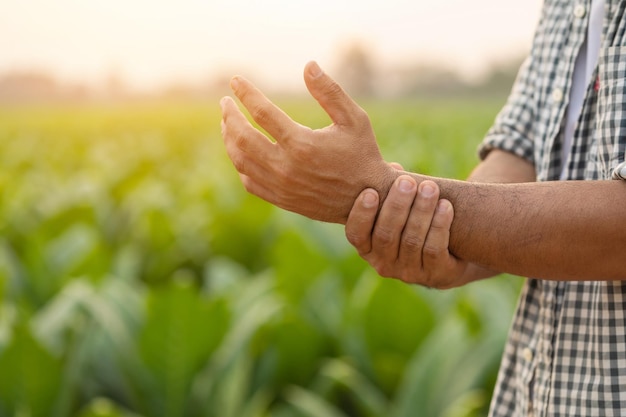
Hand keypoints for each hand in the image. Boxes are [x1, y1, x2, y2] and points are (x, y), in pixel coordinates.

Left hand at [220, 61, 396, 223]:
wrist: (369, 199)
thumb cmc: (362, 154)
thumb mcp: (354, 119)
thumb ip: (330, 91)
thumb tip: (308, 65)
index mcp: (302, 144)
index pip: (262, 112)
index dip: (246, 93)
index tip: (235, 81)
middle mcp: (286, 167)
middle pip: (242, 137)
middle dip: (229, 116)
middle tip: (225, 102)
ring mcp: (281, 186)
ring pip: (241, 160)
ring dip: (229, 139)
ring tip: (227, 123)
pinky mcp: (281, 199)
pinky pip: (249, 181)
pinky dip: (240, 163)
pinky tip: (240, 150)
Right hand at [345, 175, 470, 288]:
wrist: (451, 254)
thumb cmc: (414, 222)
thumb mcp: (399, 208)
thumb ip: (390, 189)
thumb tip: (394, 167)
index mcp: (367, 247)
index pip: (356, 234)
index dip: (362, 214)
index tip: (371, 192)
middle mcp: (383, 263)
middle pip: (386, 235)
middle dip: (397, 206)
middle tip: (407, 182)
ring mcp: (408, 272)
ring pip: (411, 240)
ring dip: (421, 211)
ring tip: (430, 188)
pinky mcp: (434, 274)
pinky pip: (434, 249)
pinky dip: (439, 225)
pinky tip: (445, 206)